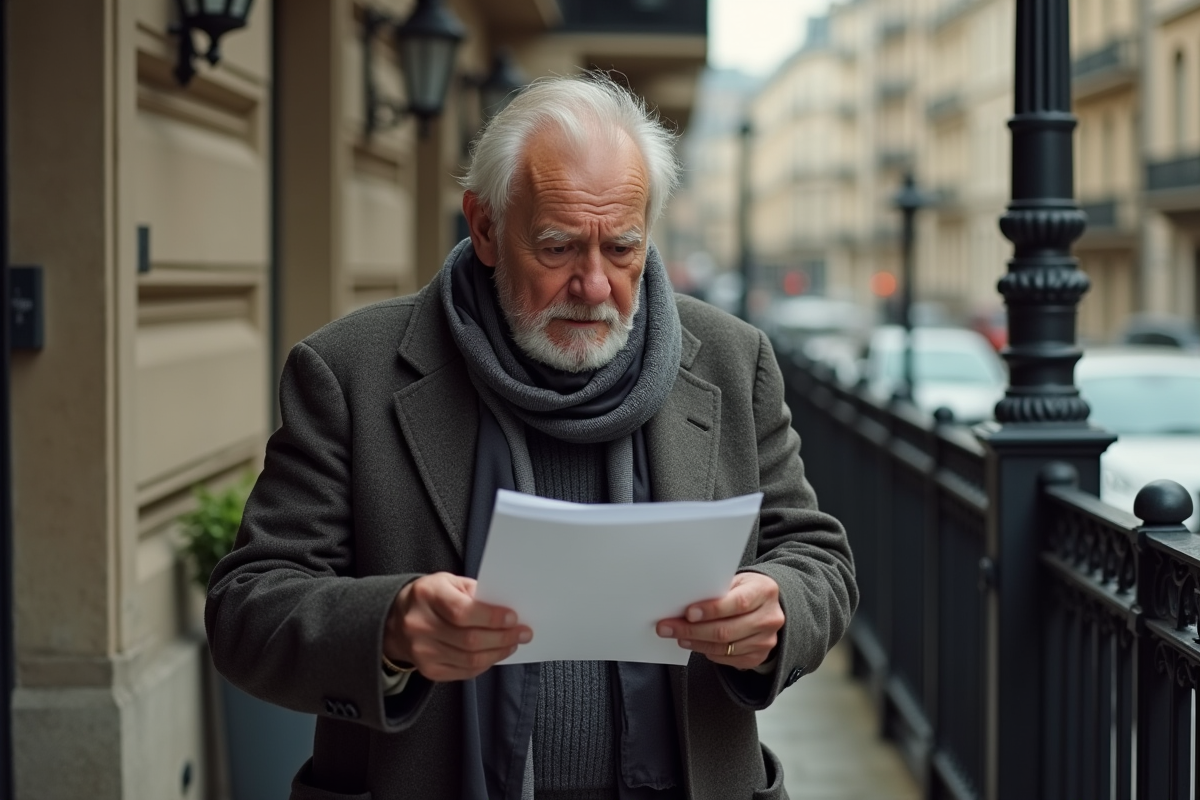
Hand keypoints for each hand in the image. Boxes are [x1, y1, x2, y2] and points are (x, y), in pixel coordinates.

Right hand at [383, 572, 531, 681]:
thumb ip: (476, 593)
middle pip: (469, 640)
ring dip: (498, 652)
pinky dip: (485, 664)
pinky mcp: (428, 670)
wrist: (396, 620)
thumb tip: (506, 608)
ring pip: (469, 659)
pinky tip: (495, 653)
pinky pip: (464, 672)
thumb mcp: (450, 582)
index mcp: (427, 595)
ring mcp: (422, 651)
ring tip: (513, 643)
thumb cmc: (432, 597)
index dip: (491, 617)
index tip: (513, 617)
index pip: (462, 612)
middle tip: (523, 633)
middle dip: (502, 637)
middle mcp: (420, 625)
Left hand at [655, 572, 783, 669]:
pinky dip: (708, 652)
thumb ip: (717, 589)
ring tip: (678, 637)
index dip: (712, 610)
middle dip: (692, 630)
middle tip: (668, 628)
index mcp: (764, 591)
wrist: (768, 606)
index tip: (688, 613)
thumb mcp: (737, 581)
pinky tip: (695, 644)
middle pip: (727, 630)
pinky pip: (728, 658)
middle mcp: (769, 618)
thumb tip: (684, 601)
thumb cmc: (745, 590)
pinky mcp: (758, 656)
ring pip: (724, 647)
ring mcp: (766, 640)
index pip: (738, 603)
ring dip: (696, 643)